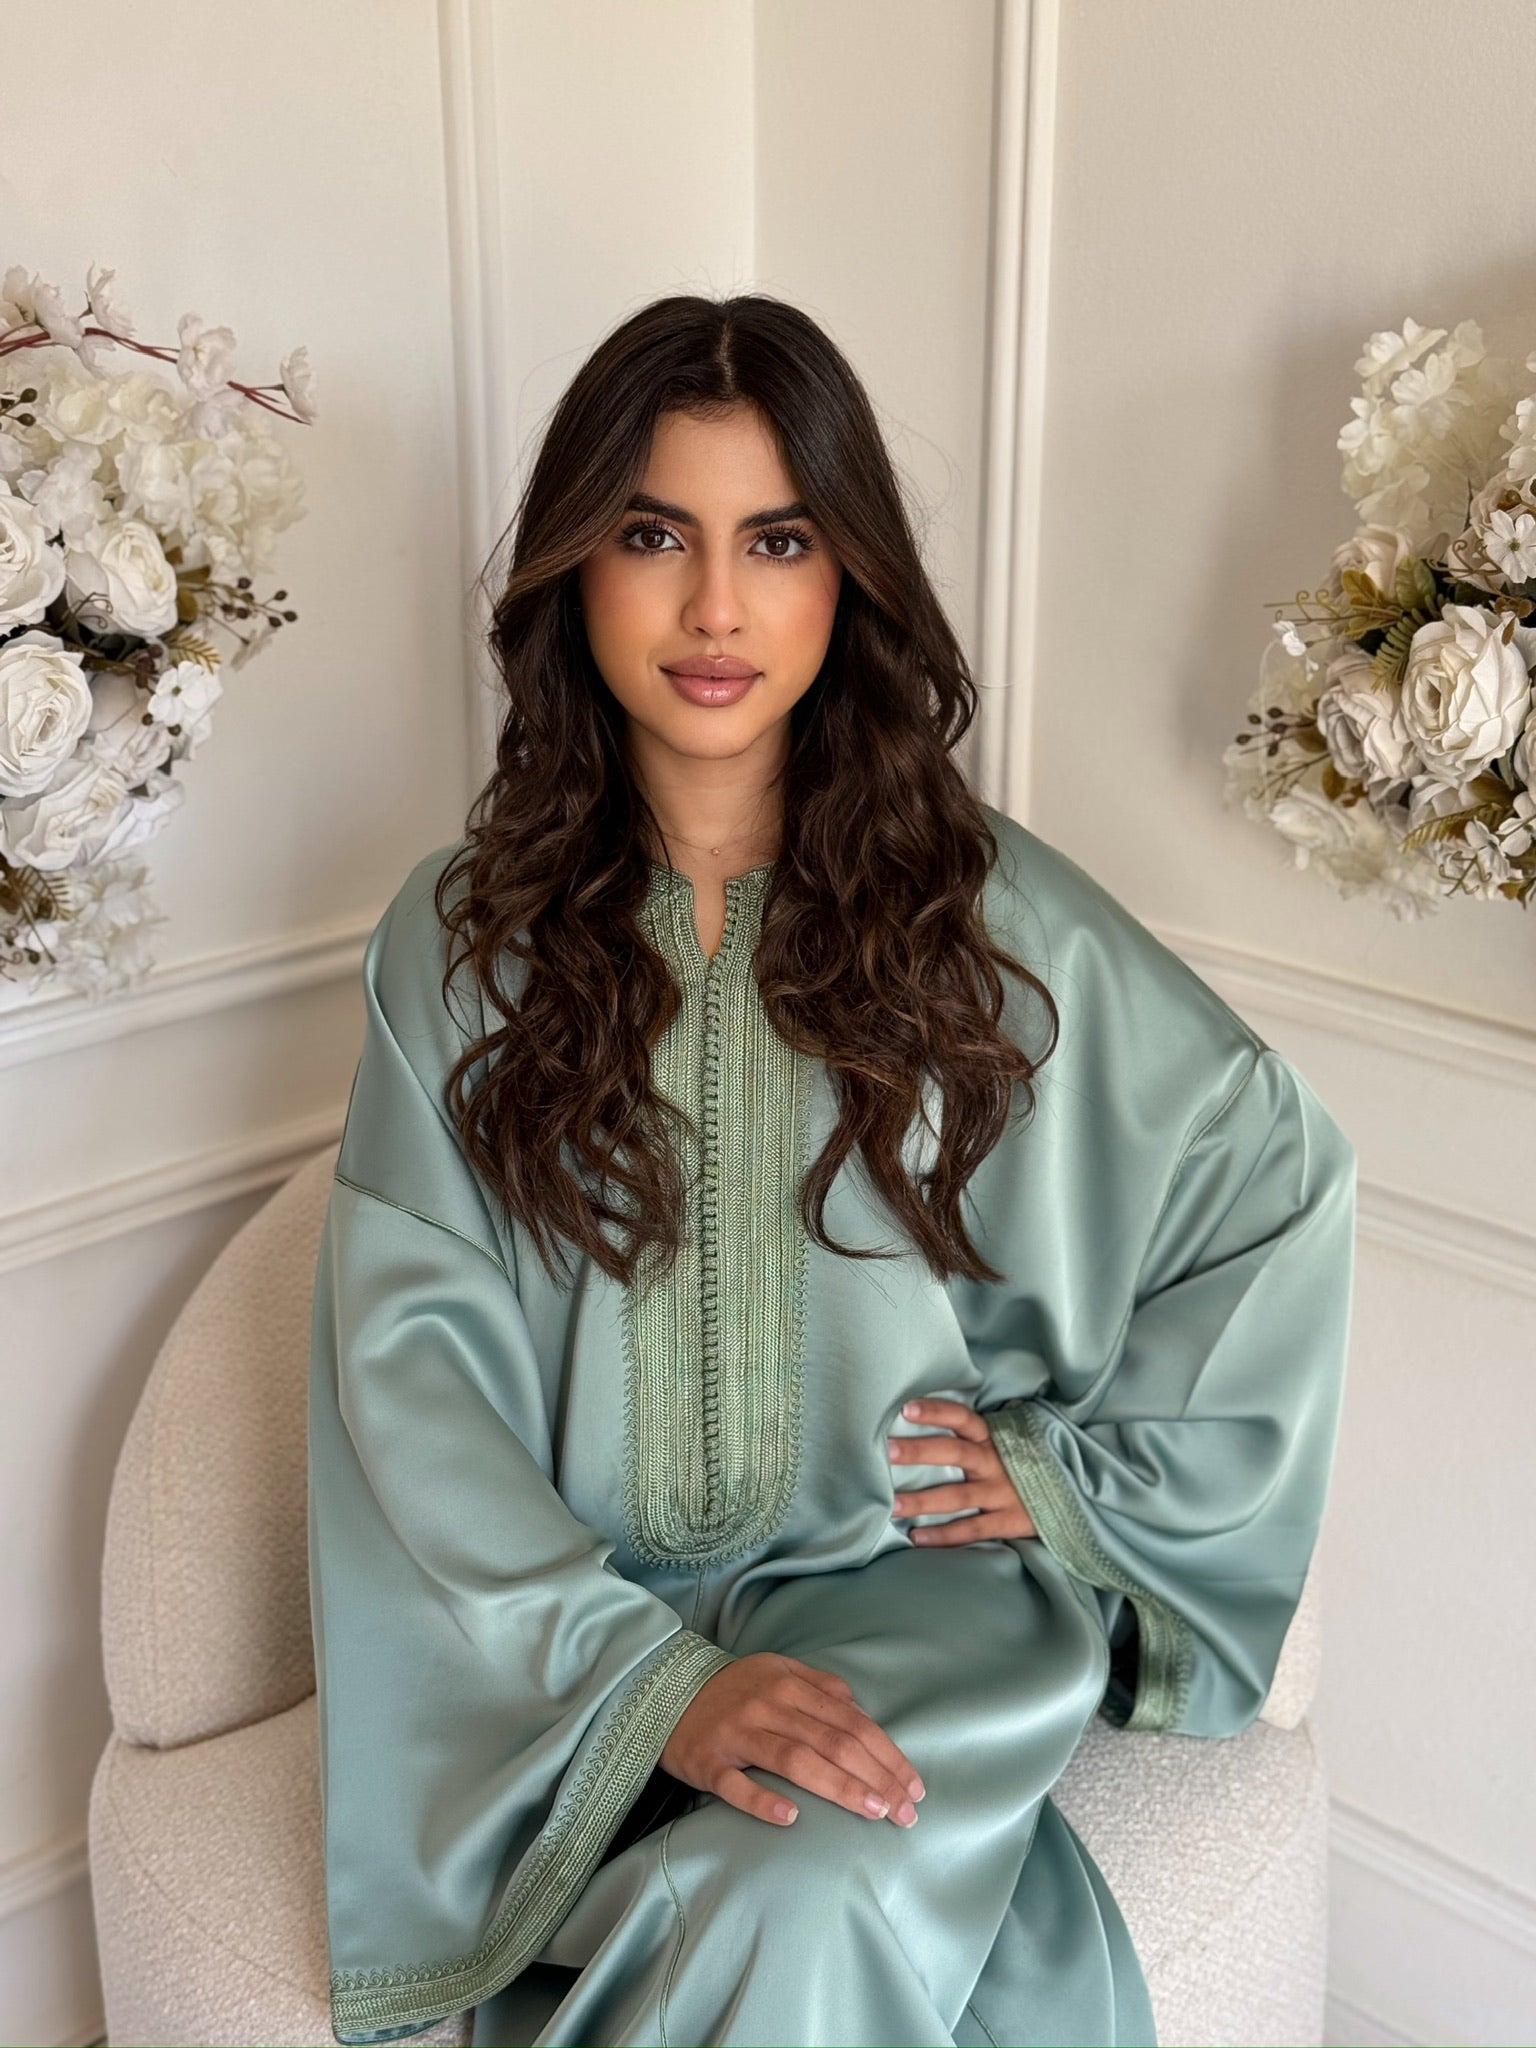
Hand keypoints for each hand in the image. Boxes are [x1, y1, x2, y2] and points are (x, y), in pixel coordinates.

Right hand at [659, 1650, 924, 1829]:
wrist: (664, 1691)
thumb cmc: (734, 1690)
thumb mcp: (779, 1673)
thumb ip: (822, 1688)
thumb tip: (863, 1711)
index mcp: (790, 1685)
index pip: (852, 1722)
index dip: (887, 1755)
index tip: (914, 1787)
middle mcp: (768, 1706)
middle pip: (833, 1741)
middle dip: (876, 1777)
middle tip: (905, 1812)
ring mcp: (737, 1734)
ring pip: (795, 1759)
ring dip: (838, 1786)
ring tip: (872, 1811)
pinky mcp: (707, 1761)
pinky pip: (736, 1784)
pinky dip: (763, 1800)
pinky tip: (791, 1818)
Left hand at [889, 1396, 1037, 1544]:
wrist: (1069, 1495)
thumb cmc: (1020, 1467)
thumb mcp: (1003, 1445)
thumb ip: (972, 1438)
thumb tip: (922, 1423)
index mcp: (992, 1439)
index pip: (963, 1417)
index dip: (936, 1411)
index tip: (906, 1408)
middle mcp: (995, 1462)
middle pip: (955, 1452)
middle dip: (920, 1451)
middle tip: (888, 1451)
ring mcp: (1002, 1493)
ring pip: (957, 1496)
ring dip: (923, 1501)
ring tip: (892, 1505)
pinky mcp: (1009, 1521)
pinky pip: (973, 1529)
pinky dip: (944, 1536)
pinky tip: (917, 1537)